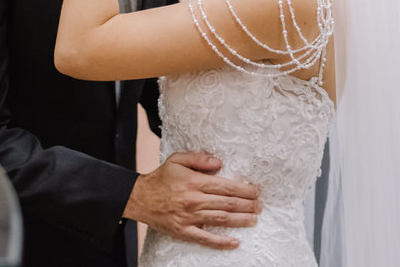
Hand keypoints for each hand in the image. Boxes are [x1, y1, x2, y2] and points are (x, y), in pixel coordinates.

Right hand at [123, 151, 260, 249]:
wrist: (140, 198)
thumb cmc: (161, 178)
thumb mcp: (177, 159)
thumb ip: (199, 159)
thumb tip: (219, 163)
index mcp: (194, 182)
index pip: (226, 186)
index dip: (244, 189)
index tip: (255, 190)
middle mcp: (194, 200)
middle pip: (227, 203)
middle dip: (247, 204)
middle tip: (260, 205)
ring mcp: (189, 217)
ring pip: (221, 220)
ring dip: (241, 220)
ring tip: (254, 219)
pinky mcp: (183, 231)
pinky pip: (205, 239)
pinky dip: (221, 242)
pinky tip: (234, 242)